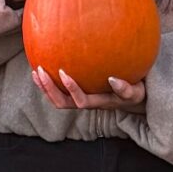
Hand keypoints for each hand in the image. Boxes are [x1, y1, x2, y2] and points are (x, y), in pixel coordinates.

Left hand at [32, 66, 146, 111]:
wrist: (133, 98)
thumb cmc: (135, 93)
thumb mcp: (136, 92)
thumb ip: (126, 89)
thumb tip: (112, 79)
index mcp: (99, 103)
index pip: (80, 101)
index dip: (70, 89)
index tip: (63, 72)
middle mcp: (87, 103)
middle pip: (62, 103)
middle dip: (49, 89)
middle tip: (40, 71)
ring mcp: (81, 100)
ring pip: (58, 100)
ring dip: (45, 87)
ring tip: (36, 71)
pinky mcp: (78, 94)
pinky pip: (60, 92)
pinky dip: (49, 83)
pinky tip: (44, 68)